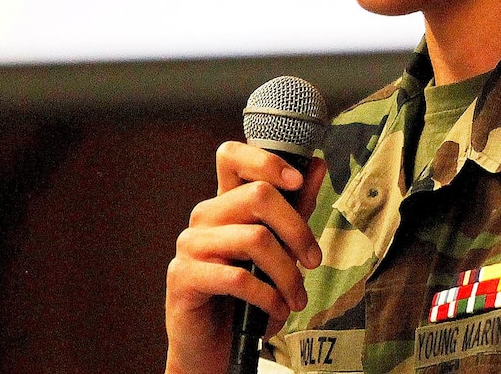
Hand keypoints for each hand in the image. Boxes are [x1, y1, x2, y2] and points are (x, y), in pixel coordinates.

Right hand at [164, 140, 325, 373]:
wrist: (215, 346)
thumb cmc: (247, 295)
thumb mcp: (279, 249)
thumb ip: (295, 209)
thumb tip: (317, 165)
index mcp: (225, 203)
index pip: (232, 155)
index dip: (266, 160)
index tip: (298, 181)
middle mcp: (205, 217)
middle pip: (257, 194)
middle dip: (297, 229)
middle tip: (314, 260)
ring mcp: (190, 244)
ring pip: (254, 238)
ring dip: (287, 274)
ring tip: (297, 298)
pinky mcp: (183, 276)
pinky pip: (237, 278)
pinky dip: (268, 296)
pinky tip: (276, 310)